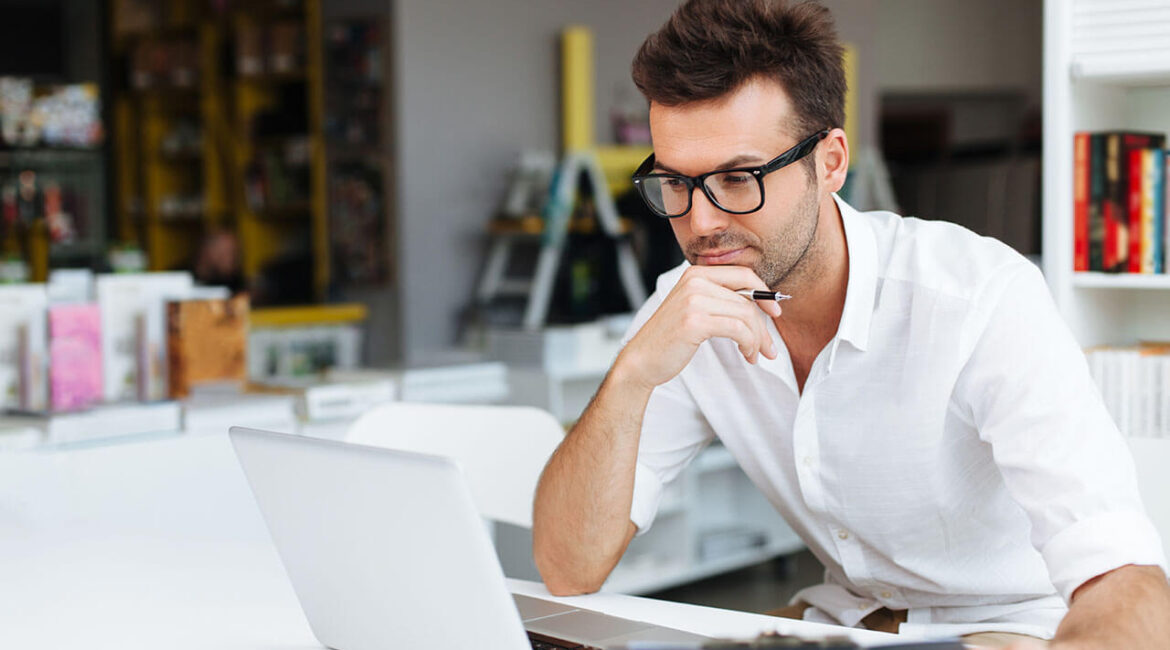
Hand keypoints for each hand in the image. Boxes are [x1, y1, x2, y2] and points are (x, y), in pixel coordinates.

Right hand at [615, 265, 780, 389]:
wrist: (641, 359)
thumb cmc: (670, 338)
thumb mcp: (694, 308)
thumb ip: (720, 299)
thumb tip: (761, 303)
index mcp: (696, 274)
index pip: (744, 274)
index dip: (764, 293)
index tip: (775, 312)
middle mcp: (695, 282)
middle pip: (748, 298)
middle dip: (764, 325)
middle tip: (769, 346)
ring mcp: (694, 300)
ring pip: (745, 315)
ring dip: (757, 339)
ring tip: (755, 354)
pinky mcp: (695, 321)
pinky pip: (738, 329)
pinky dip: (749, 344)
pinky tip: (746, 354)